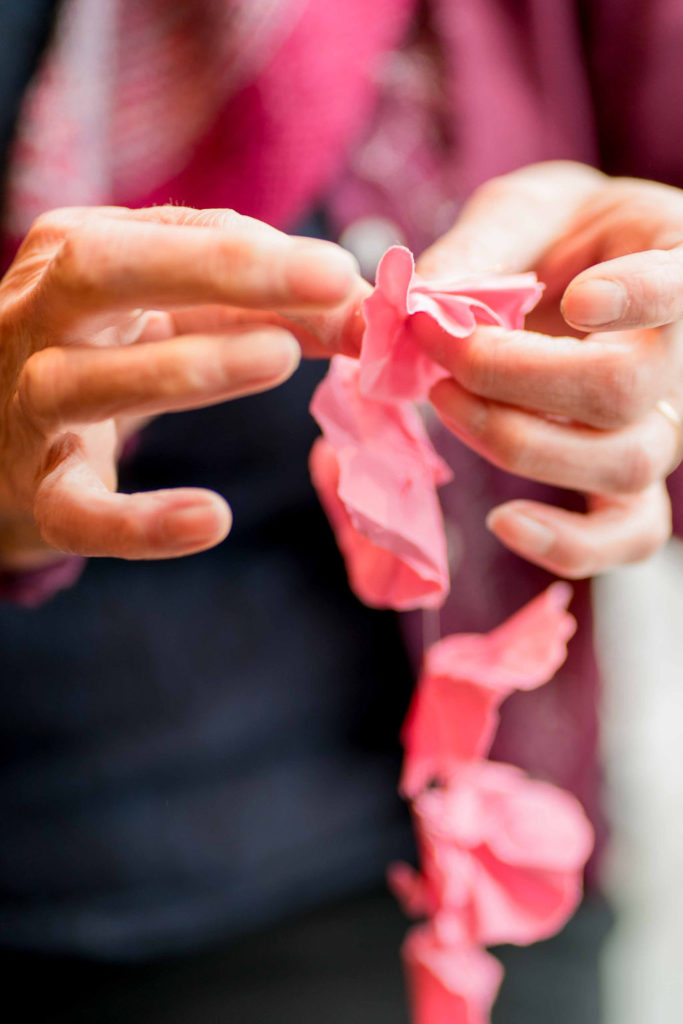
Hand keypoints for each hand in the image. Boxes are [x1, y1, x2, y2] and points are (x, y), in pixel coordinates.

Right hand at [0, 205, 365, 566]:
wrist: (2, 444)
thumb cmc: (103, 358)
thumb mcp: (176, 320)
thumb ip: (264, 312)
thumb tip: (367, 318)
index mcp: (75, 255)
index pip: (165, 234)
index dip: (258, 252)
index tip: (342, 271)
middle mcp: (36, 318)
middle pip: (103, 271)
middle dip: (218, 270)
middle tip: (328, 280)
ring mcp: (25, 406)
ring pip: (82, 380)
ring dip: (182, 368)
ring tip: (281, 356)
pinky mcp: (34, 495)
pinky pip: (77, 511)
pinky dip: (140, 522)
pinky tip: (212, 520)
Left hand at [416, 161, 682, 577]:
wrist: (581, 275)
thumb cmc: (560, 235)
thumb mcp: (524, 212)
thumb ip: (483, 246)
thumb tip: (423, 298)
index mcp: (676, 259)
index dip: (640, 296)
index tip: (579, 299)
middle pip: (623, 390)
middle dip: (509, 376)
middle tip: (438, 344)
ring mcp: (664, 426)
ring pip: (622, 465)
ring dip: (514, 441)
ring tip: (443, 400)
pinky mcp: (633, 481)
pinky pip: (626, 535)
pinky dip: (567, 543)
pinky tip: (502, 521)